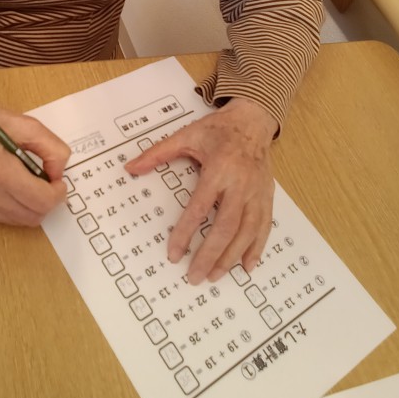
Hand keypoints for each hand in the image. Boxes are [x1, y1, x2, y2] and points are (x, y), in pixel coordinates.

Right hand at [0, 105, 69, 224]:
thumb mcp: (24, 124)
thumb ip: (51, 147)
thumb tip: (58, 173)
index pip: (42, 201)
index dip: (57, 193)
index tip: (58, 181)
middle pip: (34, 216)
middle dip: (47, 200)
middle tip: (46, 181)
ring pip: (21, 221)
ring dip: (31, 205)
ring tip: (26, 181)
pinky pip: (4, 218)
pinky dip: (15, 206)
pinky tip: (9, 186)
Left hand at [125, 98, 276, 284]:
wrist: (253, 120)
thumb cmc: (218, 129)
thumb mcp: (186, 136)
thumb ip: (157, 153)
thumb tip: (131, 168)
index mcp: (218, 169)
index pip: (199, 207)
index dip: (186, 232)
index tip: (174, 253)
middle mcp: (240, 184)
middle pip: (225, 227)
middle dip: (210, 255)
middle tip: (195, 276)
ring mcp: (257, 192)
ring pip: (246, 232)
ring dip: (231, 257)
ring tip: (214, 276)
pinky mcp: (267, 196)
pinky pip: (264, 226)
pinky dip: (256, 248)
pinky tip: (247, 266)